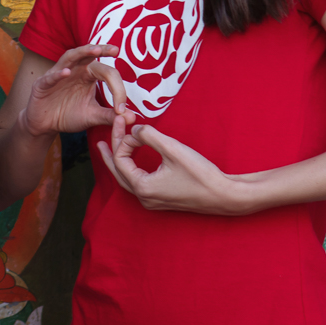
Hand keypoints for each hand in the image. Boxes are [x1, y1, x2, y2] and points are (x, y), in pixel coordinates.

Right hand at [20, 44, 122, 137]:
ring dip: (82, 52)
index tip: (122, 109)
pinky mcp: (42, 84)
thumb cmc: (69, 115)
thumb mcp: (92, 116)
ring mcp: (58, 74)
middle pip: (89, 56)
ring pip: (70, 57)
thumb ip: (110, 115)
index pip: (107, 73)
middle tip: (115, 49)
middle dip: (101, 50)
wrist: (46, 125)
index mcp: (89, 75)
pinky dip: (59, 74)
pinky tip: (67, 72)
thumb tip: (133, 118)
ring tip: (95, 50)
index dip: (117, 89)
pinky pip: (51, 76)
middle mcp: (75, 70)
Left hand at [98, 121, 247, 215]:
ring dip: (120, 162)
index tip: (131, 123)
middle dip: (111, 153)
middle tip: (100, 141)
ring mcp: (153, 201)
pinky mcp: (162, 199)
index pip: (120, 161)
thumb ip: (149, 136)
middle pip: (118, 173)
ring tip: (111, 150)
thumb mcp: (173, 149)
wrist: (225, 196)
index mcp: (143, 187)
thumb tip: (134, 130)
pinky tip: (134, 162)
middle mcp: (144, 198)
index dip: (122, 140)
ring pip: (127, 180)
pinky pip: (139, 183)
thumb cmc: (201, 174)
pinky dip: (132, 169)